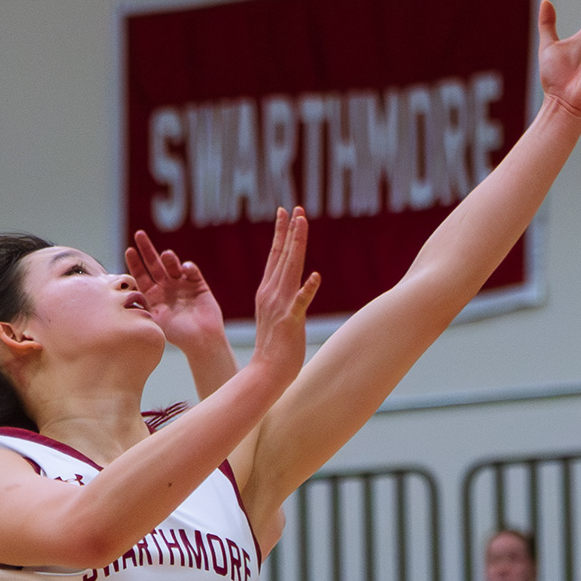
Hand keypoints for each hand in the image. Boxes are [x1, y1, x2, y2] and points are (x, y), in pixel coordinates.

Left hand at [126, 229, 230, 364]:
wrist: (201, 340)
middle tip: (140, 235)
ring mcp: (182, 284)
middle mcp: (166, 287)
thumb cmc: (177, 335)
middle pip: (154, 264)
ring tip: (166, 255)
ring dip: (169, 259)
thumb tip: (124, 297)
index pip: (141, 275)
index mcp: (153, 295)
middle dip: (147, 250)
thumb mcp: (154, 321)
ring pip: (172, 266)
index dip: (135, 263)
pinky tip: (184, 268)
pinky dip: (188, 267)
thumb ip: (142, 307)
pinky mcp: (198, 284)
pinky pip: (191, 271)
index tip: (129, 250)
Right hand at [243, 207, 318, 390]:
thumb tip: (296, 284)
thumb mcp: (277, 316)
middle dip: (290, 230)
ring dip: (296, 246)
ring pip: (290, 270)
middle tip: (296, 207)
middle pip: (282, 256)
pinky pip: (300, 303)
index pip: (275, 256)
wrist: (265, 373)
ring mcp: (280, 307)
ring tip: (302, 224)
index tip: (286, 213)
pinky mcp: (290, 322)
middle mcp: (271, 294)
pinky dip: (307, 289)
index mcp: (267, 292)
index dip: (281, 233)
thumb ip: (284, 298)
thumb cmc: (274, 348)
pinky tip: (315, 276)